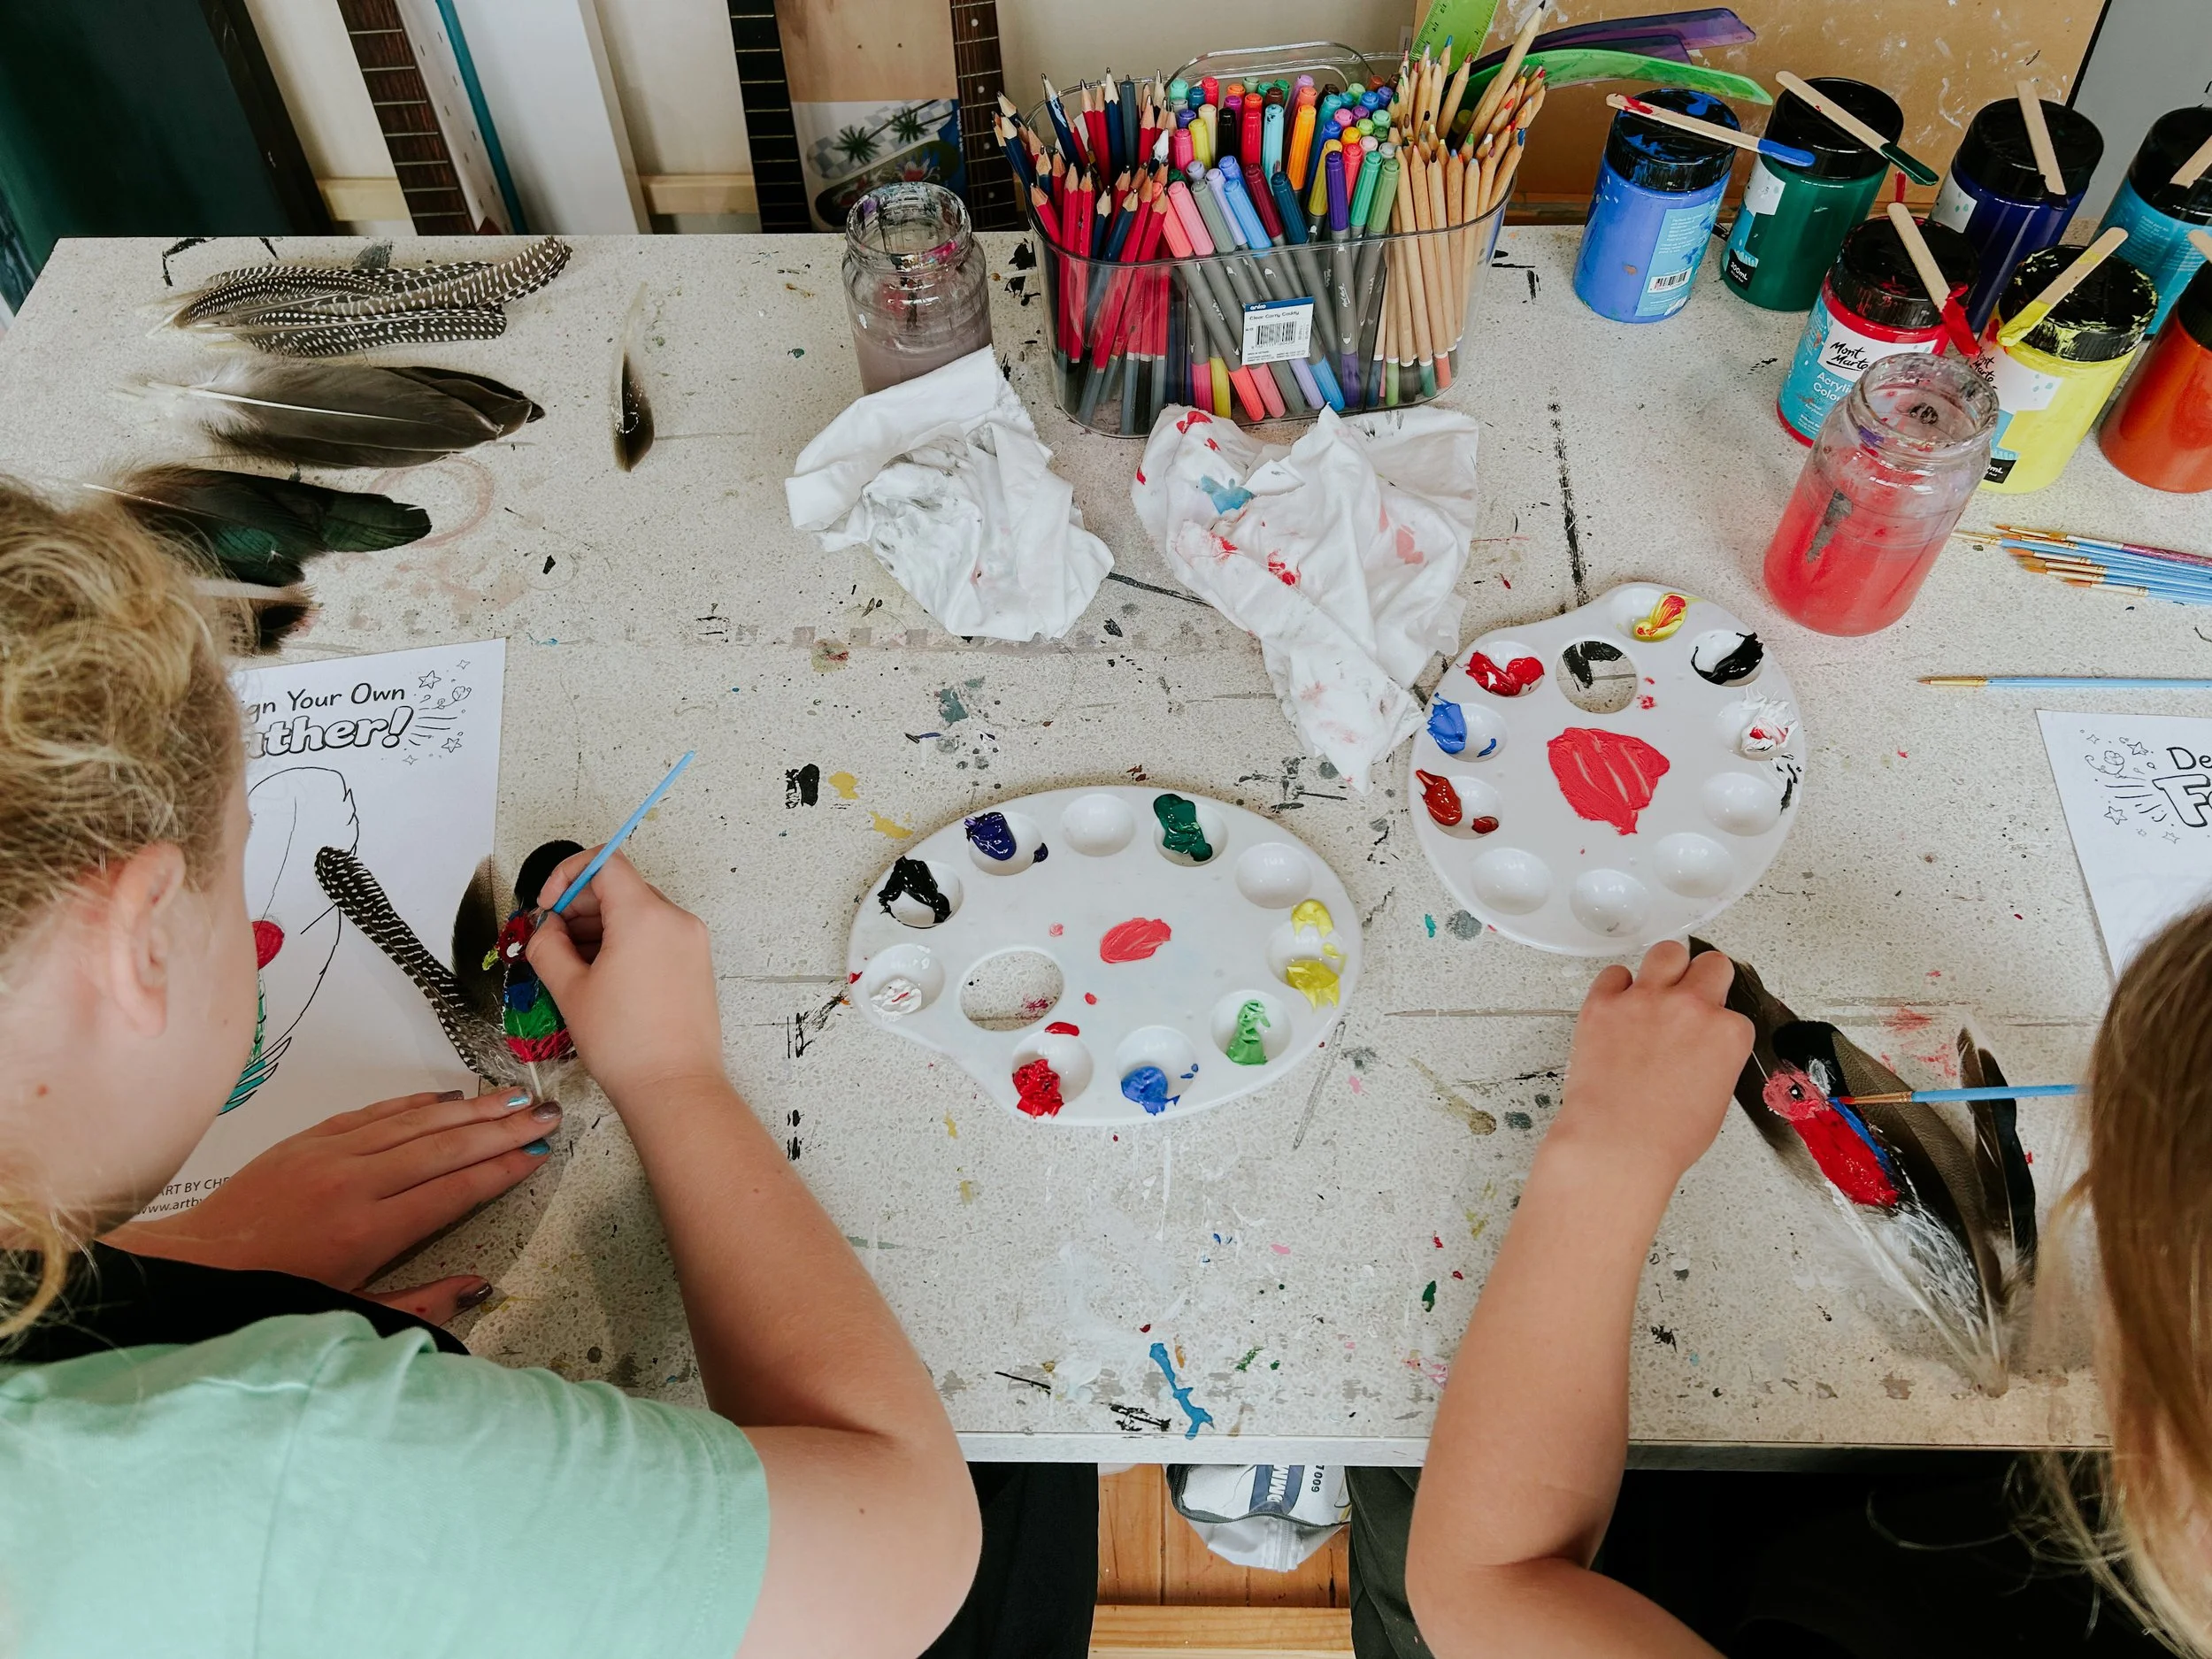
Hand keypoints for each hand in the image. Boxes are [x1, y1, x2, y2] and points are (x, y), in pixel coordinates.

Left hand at [106, 1088, 558, 1322]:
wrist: (195, 1266)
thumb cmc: (271, 1297)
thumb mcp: (350, 1314)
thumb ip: (421, 1302)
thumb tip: (480, 1287)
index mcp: (368, 1233)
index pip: (454, 1190)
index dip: (502, 1170)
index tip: (538, 1155)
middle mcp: (354, 1184)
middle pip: (445, 1147)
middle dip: (503, 1129)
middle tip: (545, 1114)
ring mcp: (329, 1155)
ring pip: (415, 1122)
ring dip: (469, 1108)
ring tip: (512, 1097)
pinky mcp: (307, 1139)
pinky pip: (373, 1112)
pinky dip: (414, 1102)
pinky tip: (446, 1098)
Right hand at [525, 849, 726, 1107]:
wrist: (674, 1087)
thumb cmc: (625, 1043)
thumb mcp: (570, 989)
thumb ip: (548, 944)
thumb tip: (545, 927)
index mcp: (644, 915)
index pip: (605, 862)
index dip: (567, 876)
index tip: (547, 906)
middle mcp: (675, 919)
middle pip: (620, 886)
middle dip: (580, 906)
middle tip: (552, 940)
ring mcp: (691, 940)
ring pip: (637, 911)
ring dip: (600, 925)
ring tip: (574, 964)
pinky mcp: (696, 962)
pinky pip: (656, 934)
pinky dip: (626, 941)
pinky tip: (603, 975)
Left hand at [1556, 942, 1751, 1185]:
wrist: (1616, 1143)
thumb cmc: (1666, 1136)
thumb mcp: (1715, 1099)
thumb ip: (1715, 1058)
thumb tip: (1701, 1048)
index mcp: (1728, 1034)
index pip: (1734, 1011)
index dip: (1720, 1023)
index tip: (1707, 1033)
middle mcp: (1691, 1007)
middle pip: (1711, 964)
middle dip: (1705, 979)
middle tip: (1691, 1000)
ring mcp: (1645, 1000)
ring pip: (1667, 952)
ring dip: (1667, 968)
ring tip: (1658, 989)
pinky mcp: (1603, 1003)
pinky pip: (1614, 974)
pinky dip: (1617, 986)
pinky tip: (1619, 1005)